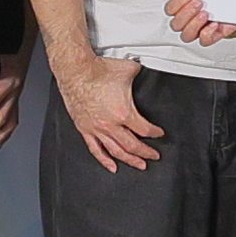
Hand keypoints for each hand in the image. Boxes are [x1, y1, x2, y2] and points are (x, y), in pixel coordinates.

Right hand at [56, 48, 161, 170]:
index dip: (155, 133)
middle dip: (146, 153)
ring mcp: (97, 129)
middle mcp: (110, 125)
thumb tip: (146, 70)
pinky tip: (112, 166)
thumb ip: (140, 72)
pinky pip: (95, 149)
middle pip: (132, 145)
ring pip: (116, 151)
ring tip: (139, 165)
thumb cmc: (98, 71)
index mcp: (123, 113)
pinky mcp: (85, 129)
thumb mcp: (129, 69)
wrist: (76, 71)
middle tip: (153, 156)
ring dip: (129, 160)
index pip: (145, 130)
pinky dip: (104, 160)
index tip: (159, 134)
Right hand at [164, 0, 235, 47]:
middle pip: (176, 24)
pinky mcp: (213, 35)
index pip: (171, 9)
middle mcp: (189, 20)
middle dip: (186, 12)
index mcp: (183, 7)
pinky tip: (214, 23)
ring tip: (205, 13)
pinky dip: (207, 33)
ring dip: (194, 24)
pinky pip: (204, 40)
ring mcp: (200, 29)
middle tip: (199, 2)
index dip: (179, 1)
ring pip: (187, 35)